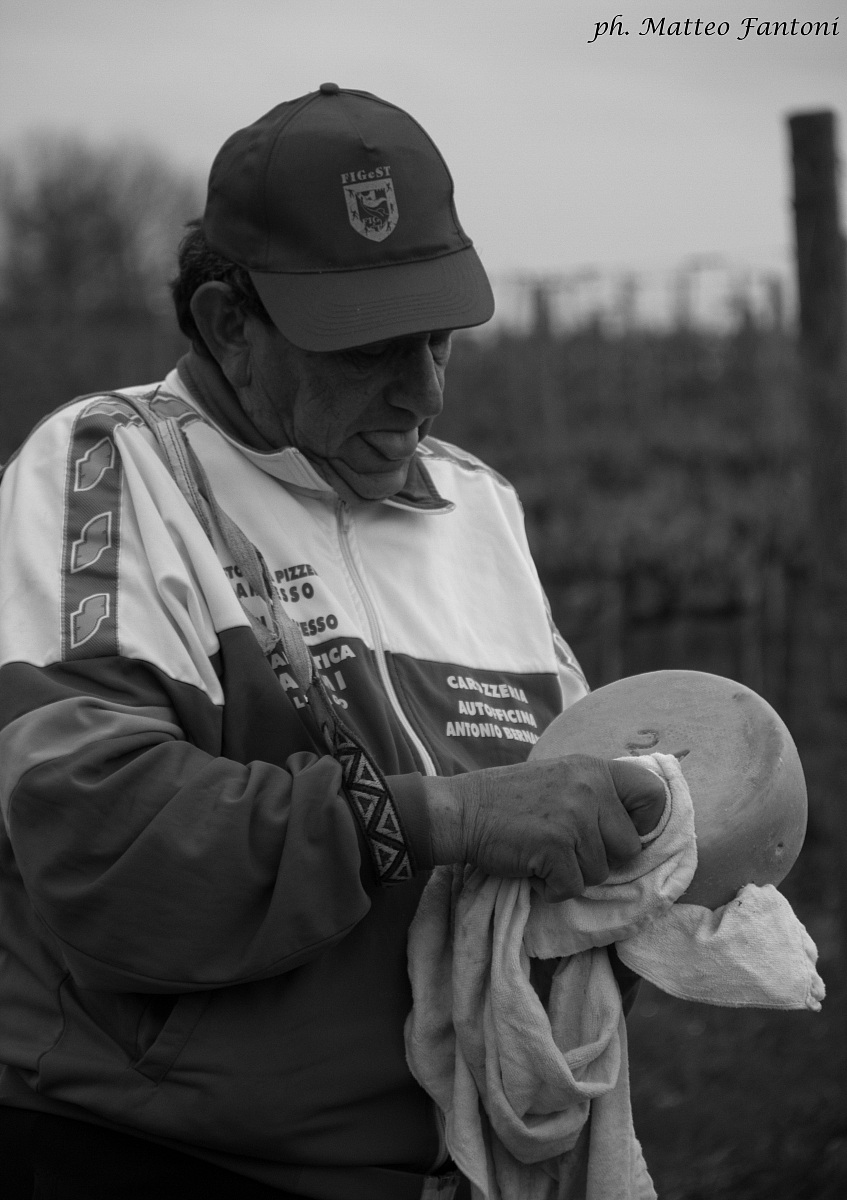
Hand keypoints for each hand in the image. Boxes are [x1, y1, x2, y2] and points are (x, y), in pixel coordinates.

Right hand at [422, 754, 666, 902]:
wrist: (462, 811)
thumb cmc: (509, 800)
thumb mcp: (560, 779)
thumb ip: (595, 794)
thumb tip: (635, 830)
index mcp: (594, 769)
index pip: (654, 794)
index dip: (645, 823)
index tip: (620, 835)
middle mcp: (590, 788)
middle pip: (628, 847)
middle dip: (600, 858)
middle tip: (567, 849)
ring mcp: (574, 817)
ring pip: (600, 872)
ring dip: (572, 873)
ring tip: (544, 854)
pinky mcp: (556, 846)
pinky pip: (573, 887)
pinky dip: (552, 887)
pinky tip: (533, 868)